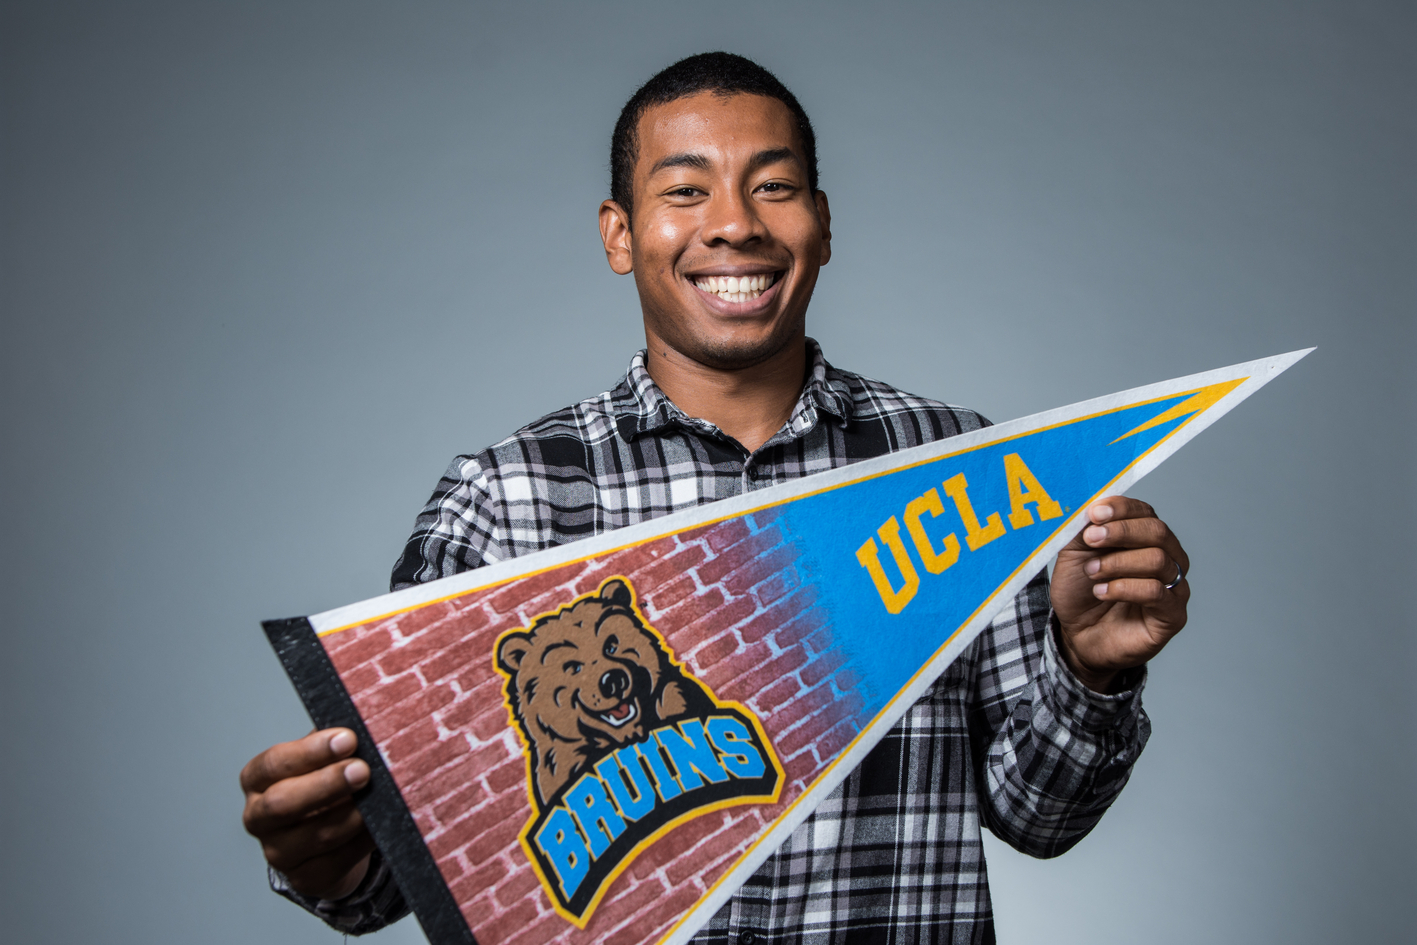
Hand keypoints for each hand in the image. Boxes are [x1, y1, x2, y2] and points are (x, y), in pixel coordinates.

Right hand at [240, 728, 374, 899]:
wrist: (329, 839)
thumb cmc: (325, 786)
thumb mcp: (323, 759)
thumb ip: (334, 744)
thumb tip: (365, 722)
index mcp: (258, 779)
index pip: (275, 763)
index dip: (310, 752)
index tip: (347, 739)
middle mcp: (259, 817)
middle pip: (283, 804)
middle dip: (327, 784)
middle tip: (363, 770)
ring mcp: (279, 852)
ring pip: (316, 835)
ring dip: (352, 815)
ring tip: (380, 798)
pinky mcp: (306, 877)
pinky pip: (338, 860)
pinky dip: (363, 841)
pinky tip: (382, 825)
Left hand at [1050, 496, 1189, 692]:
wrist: (1078, 634)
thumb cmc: (1081, 590)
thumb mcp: (1075, 553)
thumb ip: (1085, 529)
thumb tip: (1093, 506)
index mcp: (1146, 538)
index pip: (1145, 512)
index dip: (1121, 509)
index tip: (1094, 513)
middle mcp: (1168, 558)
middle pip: (1158, 532)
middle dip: (1121, 532)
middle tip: (1091, 539)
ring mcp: (1174, 587)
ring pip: (1158, 560)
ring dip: (1118, 563)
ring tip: (1093, 573)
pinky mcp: (1172, 616)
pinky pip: (1156, 592)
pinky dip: (1124, 587)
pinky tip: (1102, 591)